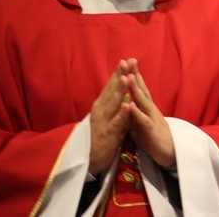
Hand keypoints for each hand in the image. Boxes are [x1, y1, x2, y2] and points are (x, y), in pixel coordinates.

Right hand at [89, 60, 132, 174]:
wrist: (91, 159)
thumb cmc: (102, 134)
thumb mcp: (108, 115)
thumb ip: (113, 101)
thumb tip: (121, 85)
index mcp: (102, 105)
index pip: (111, 86)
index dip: (119, 73)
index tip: (127, 59)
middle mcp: (101, 110)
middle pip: (111, 90)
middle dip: (119, 76)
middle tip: (126, 61)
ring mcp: (104, 122)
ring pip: (113, 103)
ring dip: (120, 90)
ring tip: (127, 77)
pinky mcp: (108, 134)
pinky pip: (117, 123)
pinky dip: (122, 113)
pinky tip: (128, 104)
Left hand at [125, 59, 175, 168]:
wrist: (170, 155)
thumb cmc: (154, 139)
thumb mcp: (141, 124)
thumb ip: (134, 113)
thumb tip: (126, 103)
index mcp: (147, 108)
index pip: (140, 89)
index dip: (133, 76)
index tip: (126, 63)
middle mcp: (151, 110)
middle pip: (142, 90)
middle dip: (135, 75)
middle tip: (129, 61)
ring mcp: (152, 119)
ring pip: (143, 102)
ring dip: (136, 89)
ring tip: (129, 77)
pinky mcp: (152, 131)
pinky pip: (143, 121)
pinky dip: (136, 113)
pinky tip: (130, 104)